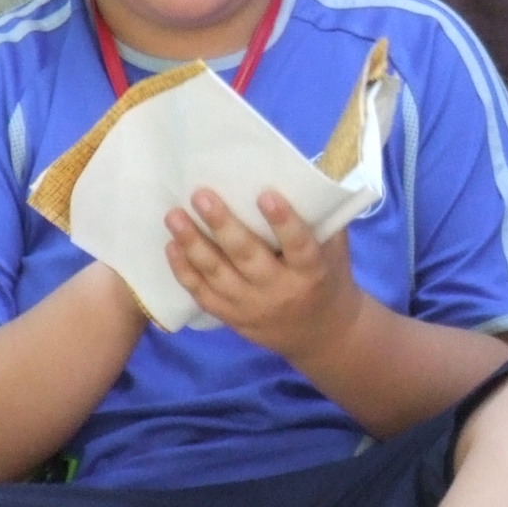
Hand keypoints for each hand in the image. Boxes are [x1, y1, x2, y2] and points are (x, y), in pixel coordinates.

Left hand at [165, 188, 361, 355]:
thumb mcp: (335, 251)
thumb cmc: (328, 277)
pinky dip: (185, 272)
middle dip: (222, 225)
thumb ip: (321, 219)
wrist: (320, 333)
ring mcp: (252, 306)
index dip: (284, 222)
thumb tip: (303, 173)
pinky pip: (203, 295)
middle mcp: (280, 291)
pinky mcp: (232, 317)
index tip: (266, 194)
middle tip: (201, 196)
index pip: (299, 246)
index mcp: (311, 272)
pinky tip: (172, 246)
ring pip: (217, 275)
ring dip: (193, 244)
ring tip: (174, 217)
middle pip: (247, 257)